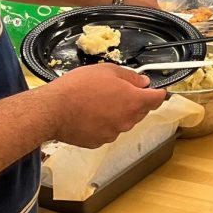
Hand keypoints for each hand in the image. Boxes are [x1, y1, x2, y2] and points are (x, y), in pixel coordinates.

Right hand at [43, 63, 165, 147]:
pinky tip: (90, 114)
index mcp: (134, 101)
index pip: (158, 99)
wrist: (54, 110)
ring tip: (98, 101)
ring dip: (117, 112)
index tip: (157, 90)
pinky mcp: (99, 142)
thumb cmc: (78, 88)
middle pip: (141, 111)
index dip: (158, 92)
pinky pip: (107, 131)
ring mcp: (114, 133)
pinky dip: (103, 123)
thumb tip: (143, 82)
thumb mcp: (107, 70)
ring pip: (123, 121)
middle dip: (134, 101)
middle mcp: (127, 120)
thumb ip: (130, 77)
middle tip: (117, 90)